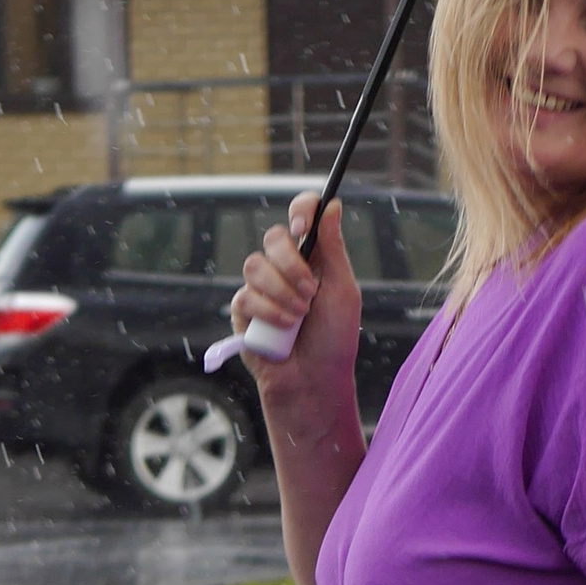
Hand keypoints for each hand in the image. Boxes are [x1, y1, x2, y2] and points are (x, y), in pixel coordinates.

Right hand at [232, 193, 362, 409]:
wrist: (315, 380)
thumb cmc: (335, 339)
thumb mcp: (342, 290)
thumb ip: (333, 247)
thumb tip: (331, 203)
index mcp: (312, 257)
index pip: (301, 215)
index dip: (300, 210)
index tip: (302, 226)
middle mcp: (284, 268)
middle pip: (273, 237)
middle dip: (291, 263)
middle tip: (310, 292)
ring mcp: (261, 288)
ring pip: (255, 264)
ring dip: (281, 292)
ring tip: (299, 317)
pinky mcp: (243, 311)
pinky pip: (246, 295)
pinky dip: (268, 312)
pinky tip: (284, 329)